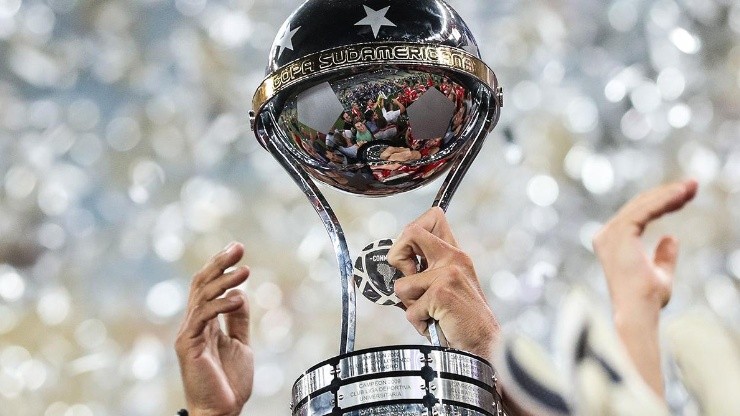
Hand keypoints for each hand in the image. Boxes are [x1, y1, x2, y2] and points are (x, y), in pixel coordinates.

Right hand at [175, 243, 253, 415]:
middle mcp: (194, 324)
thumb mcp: (240, 344)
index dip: (221, 266)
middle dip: (220, 263)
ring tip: (245, 270)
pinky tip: (238, 299)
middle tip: (238, 247)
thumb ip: (237, 321)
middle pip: (202, 284)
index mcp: (205, 323)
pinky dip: (221, 304)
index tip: (236, 249)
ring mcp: (189, 333)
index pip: (209, 286)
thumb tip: (241, 296)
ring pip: (202, 296)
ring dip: (224, 280)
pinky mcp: (187, 345)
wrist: (220, 411)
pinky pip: (203, 316)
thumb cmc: (228, 383)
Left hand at [387, 207, 498, 358]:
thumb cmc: (462, 319)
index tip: (409, 258)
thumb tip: (397, 260)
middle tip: (408, 280)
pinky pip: (410, 310)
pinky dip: (419, 323)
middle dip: (396, 257)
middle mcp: (453, 258)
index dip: (410, 233)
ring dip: (411, 305)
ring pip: (402, 285)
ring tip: (431, 313)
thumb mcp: (450, 285)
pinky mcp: (441, 294)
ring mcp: (448, 274)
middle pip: (410, 232)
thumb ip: (429, 269)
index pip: (433, 217)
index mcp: (455, 254)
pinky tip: (437, 324)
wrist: (484, 344)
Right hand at [593, 179, 697, 312]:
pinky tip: (681, 196)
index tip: (687, 195)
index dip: (663, 203)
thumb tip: (671, 237)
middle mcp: (606, 236)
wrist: (638, 313)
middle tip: (693, 185)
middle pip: (639, 206)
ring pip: (642, 205)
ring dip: (667, 194)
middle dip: (667, 194)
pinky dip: (663, 201)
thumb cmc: (647, 301)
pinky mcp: (619, 233)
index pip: (638, 215)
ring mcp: (610, 234)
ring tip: (691, 187)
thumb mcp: (660, 275)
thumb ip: (664, 256)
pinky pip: (643, 210)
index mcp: (613, 244)